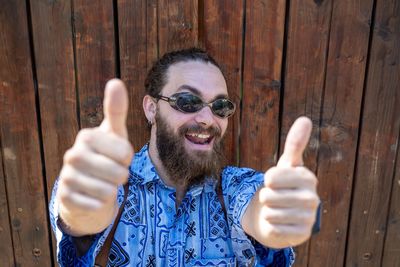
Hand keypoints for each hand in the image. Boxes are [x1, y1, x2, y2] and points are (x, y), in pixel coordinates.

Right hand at [56, 79, 132, 235]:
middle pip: (118, 173)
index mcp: (87, 136)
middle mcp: (73, 155)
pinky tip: (94, 197)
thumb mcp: (114, 134)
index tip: (119, 156)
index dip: (127, 158)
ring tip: (105, 184)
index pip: (125, 152)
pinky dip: (101, 204)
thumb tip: (115, 81)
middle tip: (113, 172)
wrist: (87, 187)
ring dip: (112, 191)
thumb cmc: (106, 156)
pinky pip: (95, 205)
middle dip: (122, 176)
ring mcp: (66, 177)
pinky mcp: (65, 198)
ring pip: (108, 191)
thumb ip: (116, 110)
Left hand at [259, 117, 318, 247]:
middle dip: (265, 197)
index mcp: (307, 178)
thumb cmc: (284, 186)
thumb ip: (295, 143)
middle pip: (267, 195)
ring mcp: (308, 218)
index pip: (271, 177)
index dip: (267, 179)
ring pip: (269, 213)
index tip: (275, 181)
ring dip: (267, 212)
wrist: (283, 216)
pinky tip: (279, 224)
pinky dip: (270, 226)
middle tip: (276, 198)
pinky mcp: (301, 235)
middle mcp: (312, 198)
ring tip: (277, 210)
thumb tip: (305, 118)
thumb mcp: (287, 165)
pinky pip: (272, 228)